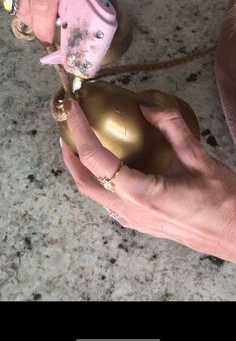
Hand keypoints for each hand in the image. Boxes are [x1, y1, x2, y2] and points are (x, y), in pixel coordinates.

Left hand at [61, 98, 235, 262]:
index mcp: (141, 194)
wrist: (233, 234)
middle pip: (84, 182)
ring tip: (82, 142)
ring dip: (81, 168)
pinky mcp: (138, 222)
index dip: (80, 131)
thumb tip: (147, 106)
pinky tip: (108, 164)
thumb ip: (172, 127)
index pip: (97, 160)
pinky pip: (107, 200)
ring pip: (93, 194)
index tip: (72, 109)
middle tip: (69, 126)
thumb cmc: (221, 201)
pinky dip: (98, 179)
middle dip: (70, 154)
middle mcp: (130, 211)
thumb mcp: (198, 158)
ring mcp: (132, 220)